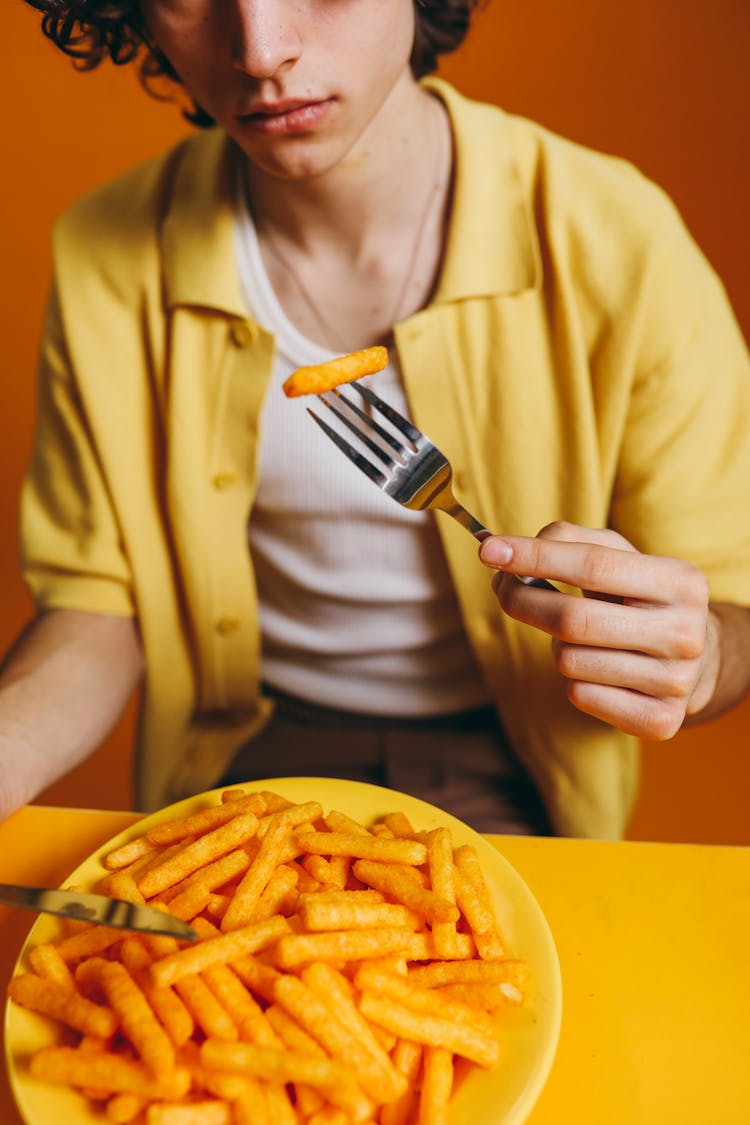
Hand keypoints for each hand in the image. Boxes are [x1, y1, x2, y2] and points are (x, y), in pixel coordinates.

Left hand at [479, 522, 717, 739]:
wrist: (696, 660)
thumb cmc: (640, 598)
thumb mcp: (619, 557)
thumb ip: (569, 540)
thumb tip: (507, 551)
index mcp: (680, 582)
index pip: (593, 565)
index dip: (535, 557)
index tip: (489, 550)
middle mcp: (685, 633)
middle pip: (573, 619)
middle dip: (523, 601)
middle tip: (503, 589)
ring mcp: (676, 682)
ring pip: (570, 661)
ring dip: (558, 646)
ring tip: (583, 639)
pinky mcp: (660, 721)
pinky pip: (580, 695)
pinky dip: (575, 680)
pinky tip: (600, 670)